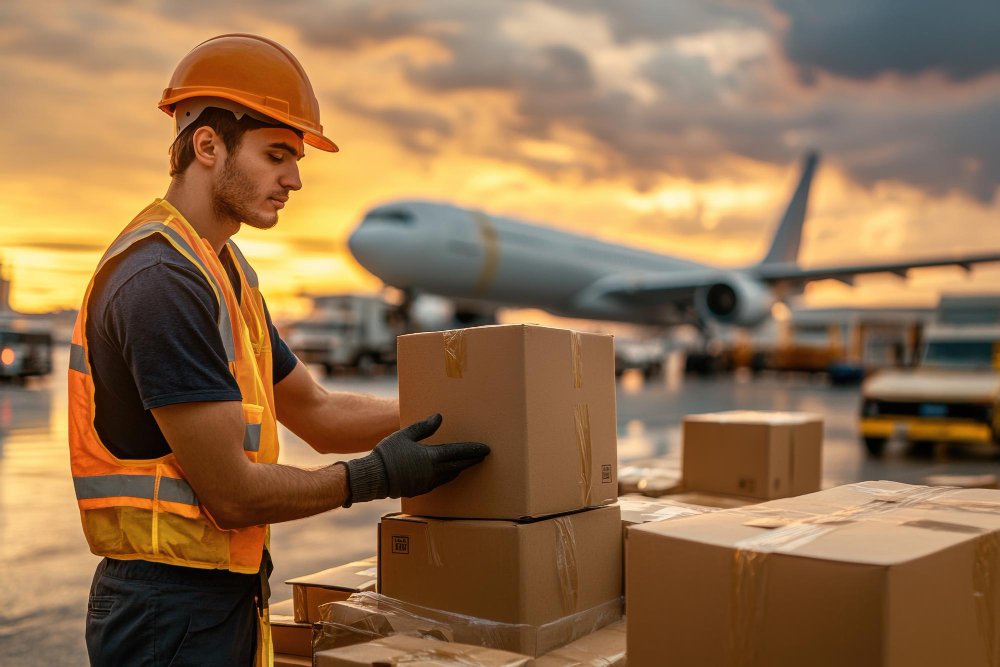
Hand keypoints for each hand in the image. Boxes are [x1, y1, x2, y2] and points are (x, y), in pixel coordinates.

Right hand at [342, 414, 488, 505]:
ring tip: (467, 464)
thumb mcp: (405, 435)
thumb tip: (439, 417)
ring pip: (450, 476)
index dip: (473, 450)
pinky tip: (447, 473)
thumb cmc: (388, 454)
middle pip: (459, 466)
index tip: (486, 449)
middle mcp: (434, 472)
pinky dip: (448, 476)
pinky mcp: (421, 490)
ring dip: (460, 469)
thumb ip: (424, 427)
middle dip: (471, 461)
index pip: (459, 453)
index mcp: (432, 457)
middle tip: (482, 457)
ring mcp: (428, 483)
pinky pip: (440, 482)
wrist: (374, 477)